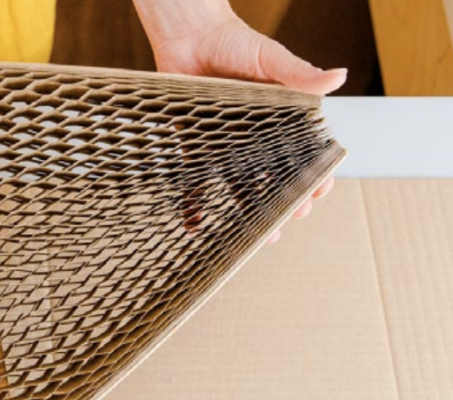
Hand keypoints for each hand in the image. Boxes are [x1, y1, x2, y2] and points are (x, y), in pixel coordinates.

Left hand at [133, 0, 345, 242]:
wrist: (189, 35)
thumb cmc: (233, 41)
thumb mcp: (270, 57)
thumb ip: (299, 73)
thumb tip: (337, 77)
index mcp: (281, 117)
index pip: (303, 150)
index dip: (314, 171)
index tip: (321, 190)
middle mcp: (255, 135)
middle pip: (275, 174)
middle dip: (286, 199)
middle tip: (294, 218)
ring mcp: (226, 143)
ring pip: (240, 184)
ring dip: (248, 211)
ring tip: (259, 236)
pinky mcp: (197, 145)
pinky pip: (197, 178)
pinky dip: (195, 202)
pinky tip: (197, 224)